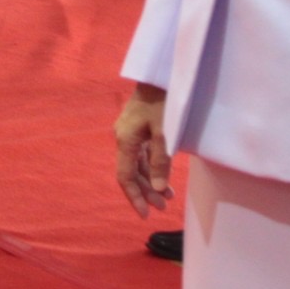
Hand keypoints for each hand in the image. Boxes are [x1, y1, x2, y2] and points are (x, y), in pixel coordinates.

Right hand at [113, 85, 172, 216]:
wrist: (160, 73)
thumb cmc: (164, 100)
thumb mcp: (165, 132)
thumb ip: (160, 161)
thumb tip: (157, 188)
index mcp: (125, 140)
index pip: (126, 177)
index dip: (135, 198)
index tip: (145, 215)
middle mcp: (123, 138)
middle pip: (131, 173)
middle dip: (146, 191)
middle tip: (163, 207)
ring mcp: (129, 132)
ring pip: (136, 164)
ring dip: (150, 180)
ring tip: (167, 195)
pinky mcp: (136, 127)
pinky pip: (141, 153)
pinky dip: (151, 166)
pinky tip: (163, 175)